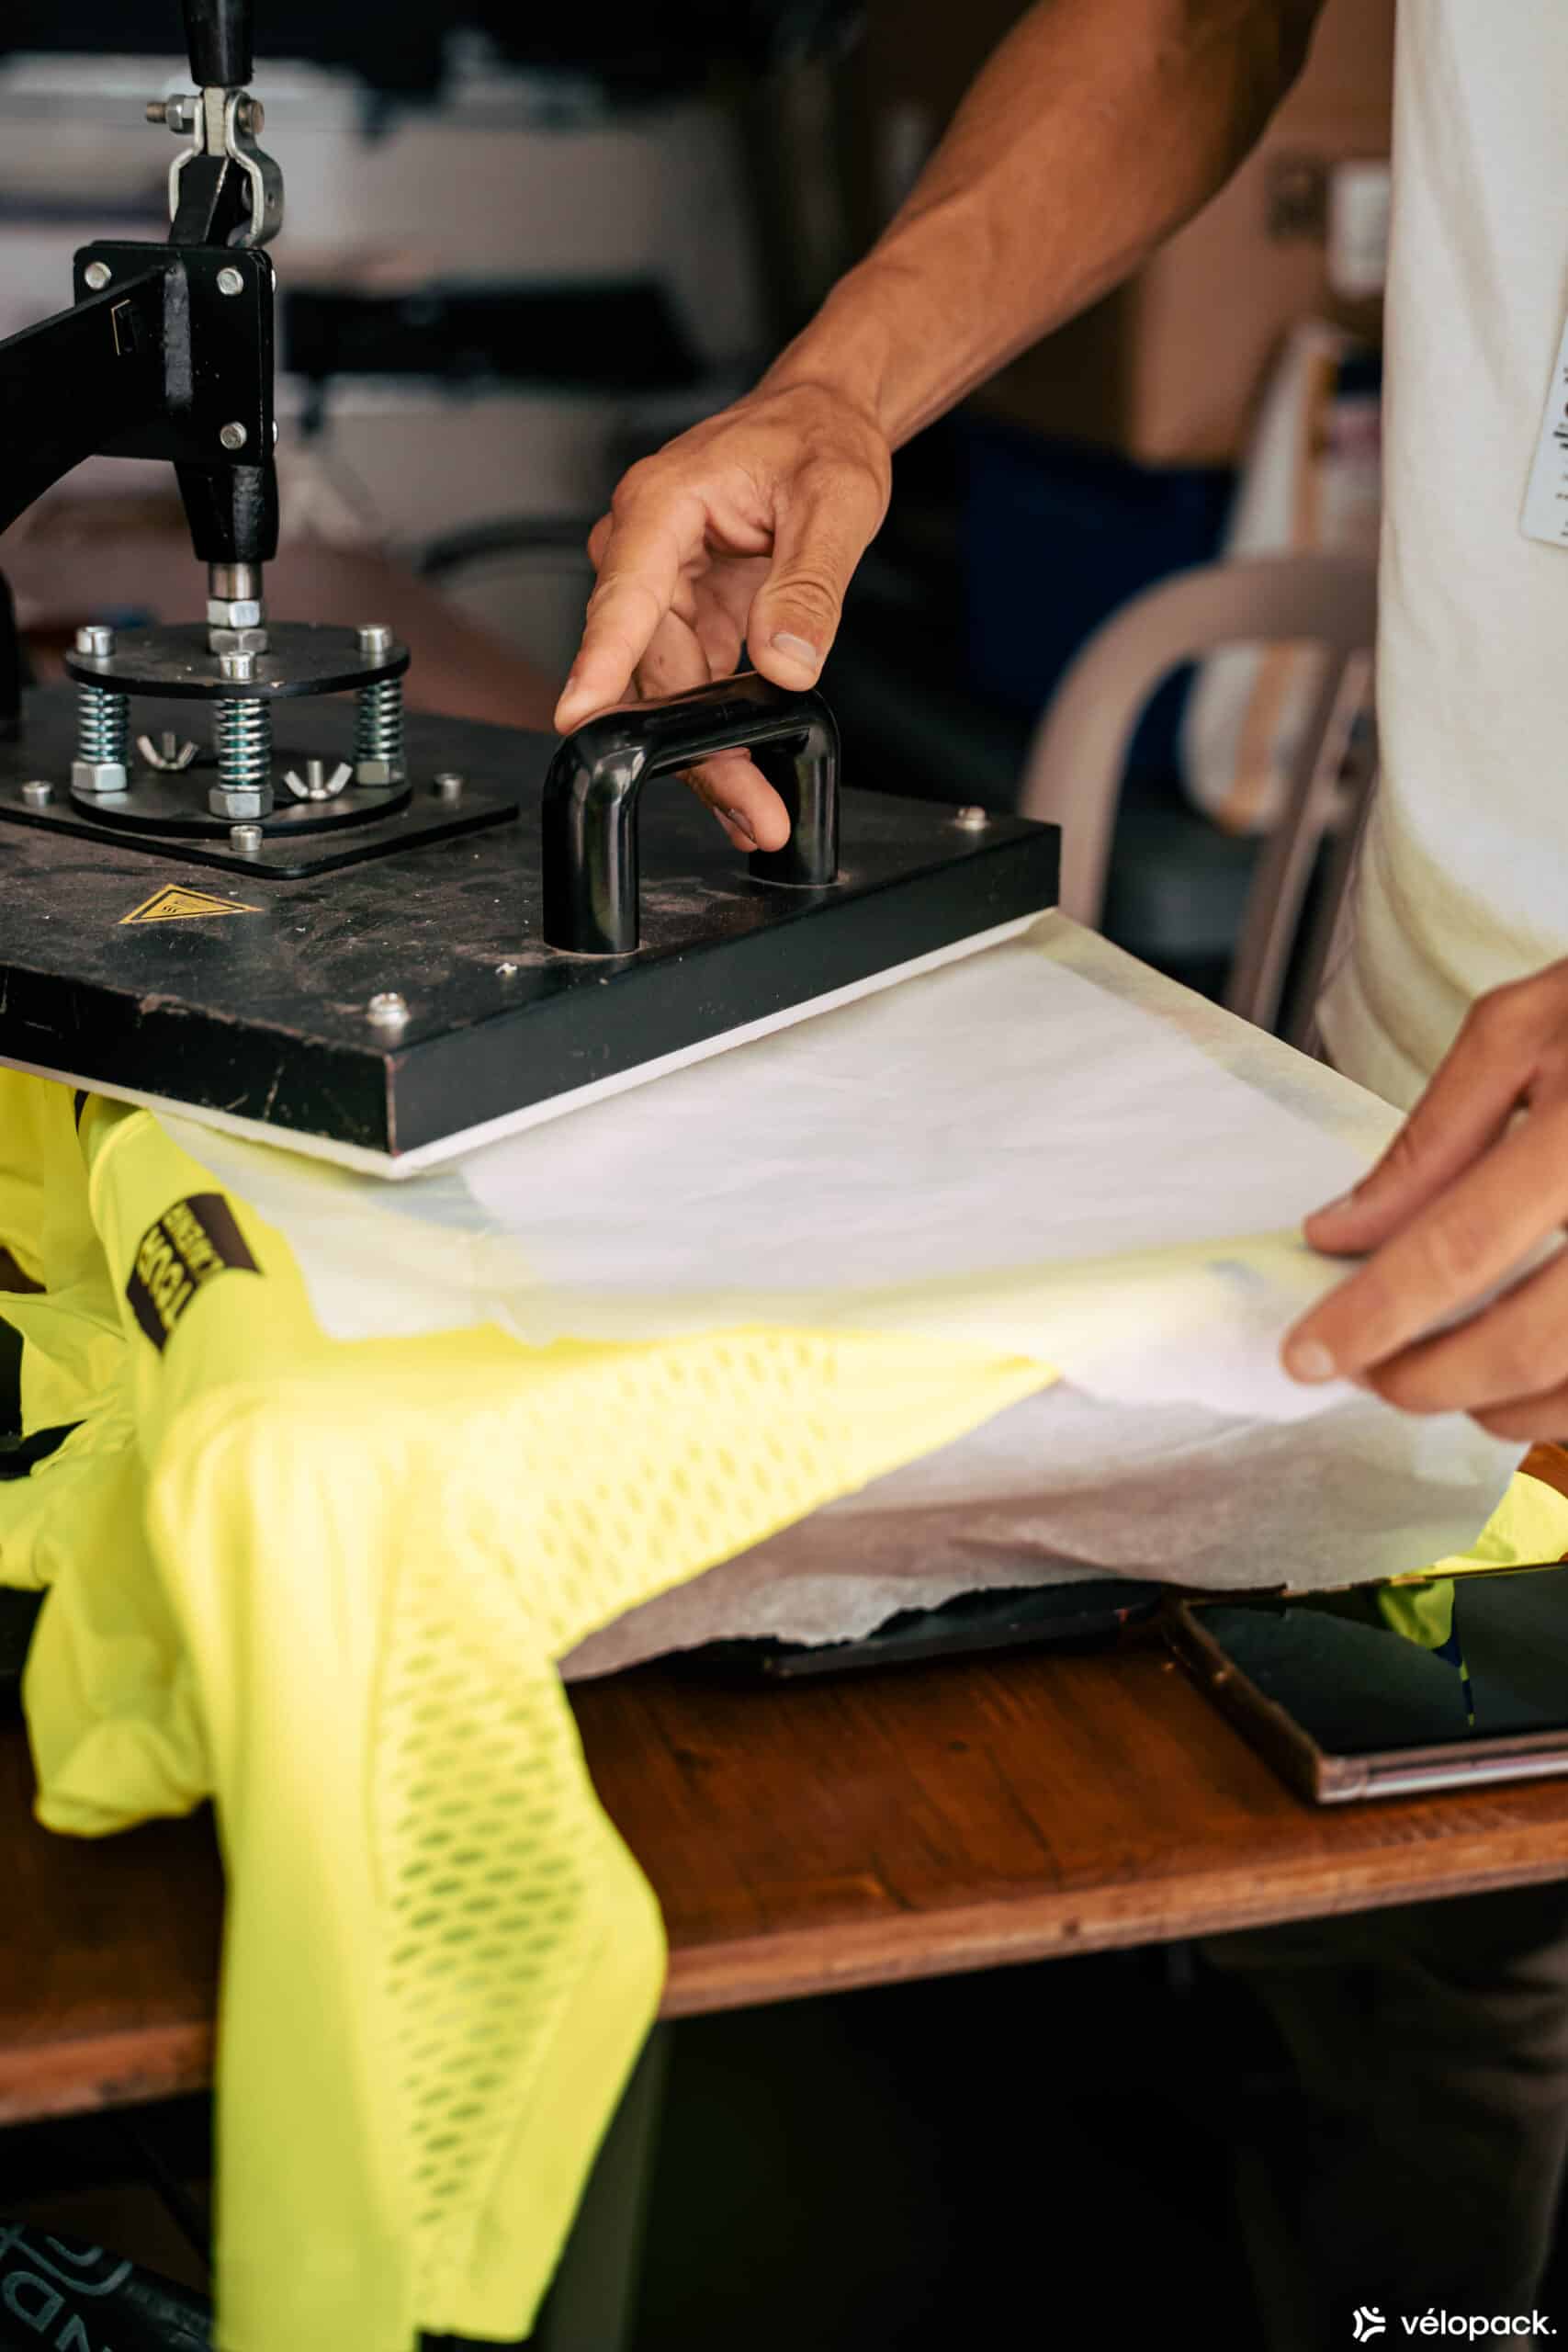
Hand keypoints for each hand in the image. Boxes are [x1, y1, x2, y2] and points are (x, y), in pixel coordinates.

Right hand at [553, 380, 889, 851]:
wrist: (824, 420)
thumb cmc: (817, 439)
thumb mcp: (835, 504)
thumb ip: (808, 587)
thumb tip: (786, 661)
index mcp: (661, 506)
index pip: (622, 596)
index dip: (600, 663)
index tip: (576, 714)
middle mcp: (645, 550)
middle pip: (648, 669)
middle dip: (692, 746)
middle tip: (749, 806)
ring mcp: (662, 588)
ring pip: (667, 692)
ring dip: (708, 753)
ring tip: (757, 811)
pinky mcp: (688, 616)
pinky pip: (693, 687)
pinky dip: (721, 733)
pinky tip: (750, 778)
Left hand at [1282, 960, 1567, 1437]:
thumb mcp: (1528, 1028)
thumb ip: (1432, 1136)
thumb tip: (1342, 1232)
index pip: (1463, 1245)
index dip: (1375, 1314)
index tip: (1309, 1354)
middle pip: (1531, 1341)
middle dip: (1430, 1379)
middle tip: (1372, 1373)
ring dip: (1502, 1407)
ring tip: (1450, 1377)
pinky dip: (1562, 1407)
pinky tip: (1526, 1382)